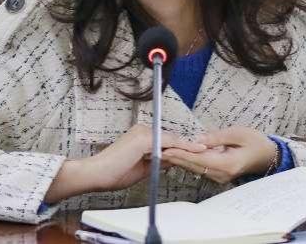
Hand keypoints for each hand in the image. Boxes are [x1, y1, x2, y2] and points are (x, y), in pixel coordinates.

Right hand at [45, 124, 205, 202]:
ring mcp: (144, 133)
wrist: (96, 174)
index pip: (168, 141)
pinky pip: (168, 142)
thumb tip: (173, 160)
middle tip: (209, 148)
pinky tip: (195, 149)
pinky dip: (183, 146)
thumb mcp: (142, 168)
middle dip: (190, 145)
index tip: (199, 151)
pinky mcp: (144, 138)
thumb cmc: (114, 173)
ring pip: (172, 139)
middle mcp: (143, 131)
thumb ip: (158, 161)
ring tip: (207, 149)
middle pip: (172, 138)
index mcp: (141, 137)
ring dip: (190, 145)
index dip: (184, 147)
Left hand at [162, 126, 275, 184]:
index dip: (182, 154)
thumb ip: (217, 137)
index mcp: (227, 164)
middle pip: (193, 166)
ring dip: (179, 160)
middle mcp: (222, 174)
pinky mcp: (218, 174)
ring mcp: (220, 176)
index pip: (199, 159)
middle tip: (157, 150)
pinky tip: (176, 156)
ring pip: (195, 168)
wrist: (268, 156)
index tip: (167, 148)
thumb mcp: (238, 133)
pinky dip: (187, 161)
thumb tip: (198, 139)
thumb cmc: (256, 142)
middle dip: (175, 157)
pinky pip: (200, 168)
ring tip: (162, 151)